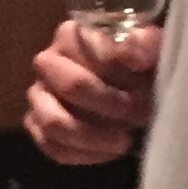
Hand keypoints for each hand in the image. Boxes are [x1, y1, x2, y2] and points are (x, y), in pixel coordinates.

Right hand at [24, 18, 160, 164]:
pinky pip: (53, 148)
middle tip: (141, 113)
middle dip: (111, 104)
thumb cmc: (137, 64)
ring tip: (125, 140)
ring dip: (94, 136)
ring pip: (55, 122)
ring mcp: (38, 96)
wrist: (128, 88)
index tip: (148, 81)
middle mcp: (47, 62)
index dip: (124, 70)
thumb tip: (135, 58)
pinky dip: (85, 155)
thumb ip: (146, 44)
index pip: (94, 52)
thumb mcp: (150, 47)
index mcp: (71, 34)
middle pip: (72, 86)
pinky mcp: (37, 126)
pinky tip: (111, 152)